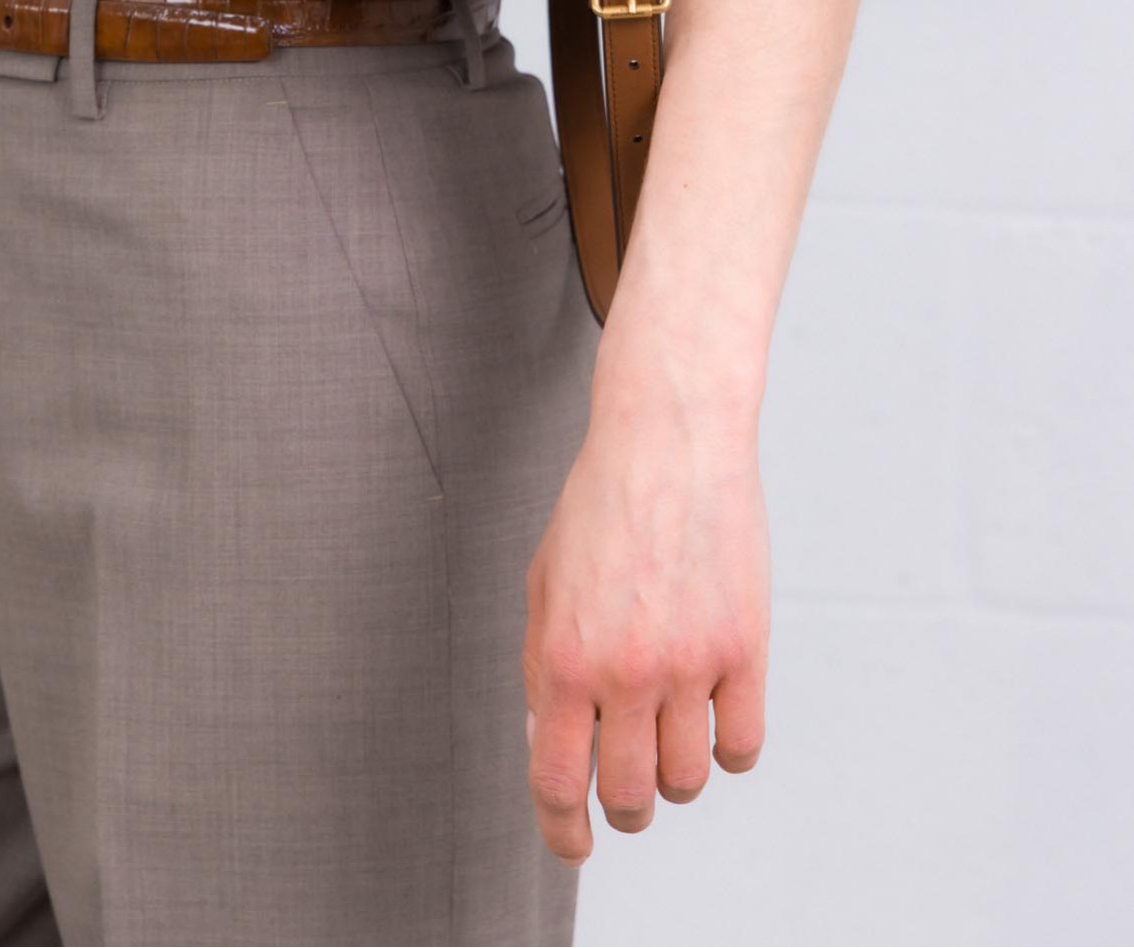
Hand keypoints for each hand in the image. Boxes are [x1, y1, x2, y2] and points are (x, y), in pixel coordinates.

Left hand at [522, 375, 769, 863]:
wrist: (669, 441)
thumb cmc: (600, 509)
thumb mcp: (543, 583)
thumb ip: (541, 667)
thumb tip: (553, 745)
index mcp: (562, 657)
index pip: (557, 782)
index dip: (563, 832)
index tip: (574, 846)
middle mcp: (624, 672)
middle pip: (628, 797)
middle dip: (622, 807)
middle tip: (625, 788)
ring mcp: (689, 663)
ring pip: (687, 779)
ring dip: (673, 774)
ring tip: (667, 734)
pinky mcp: (745, 648)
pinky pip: (742, 746)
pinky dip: (727, 749)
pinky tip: (713, 719)